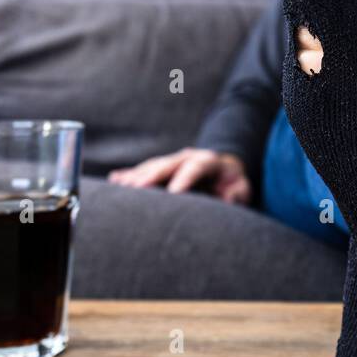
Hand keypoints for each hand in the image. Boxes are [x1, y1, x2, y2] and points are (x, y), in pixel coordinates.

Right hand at [107, 147, 251, 205]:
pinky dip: (129, 176)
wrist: (224, 170)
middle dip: (151, 176)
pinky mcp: (161, 168)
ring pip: (152, 166)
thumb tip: (226, 199)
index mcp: (208, 161)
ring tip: (120, 189)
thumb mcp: (242, 188)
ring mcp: (172, 161)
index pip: (195, 167)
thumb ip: (237, 193)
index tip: (174, 193)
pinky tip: (114, 181)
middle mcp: (186, 157)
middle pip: (167, 164)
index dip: (184, 179)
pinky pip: (143, 171)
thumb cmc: (233, 184)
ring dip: (136, 177)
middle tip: (136, 190)